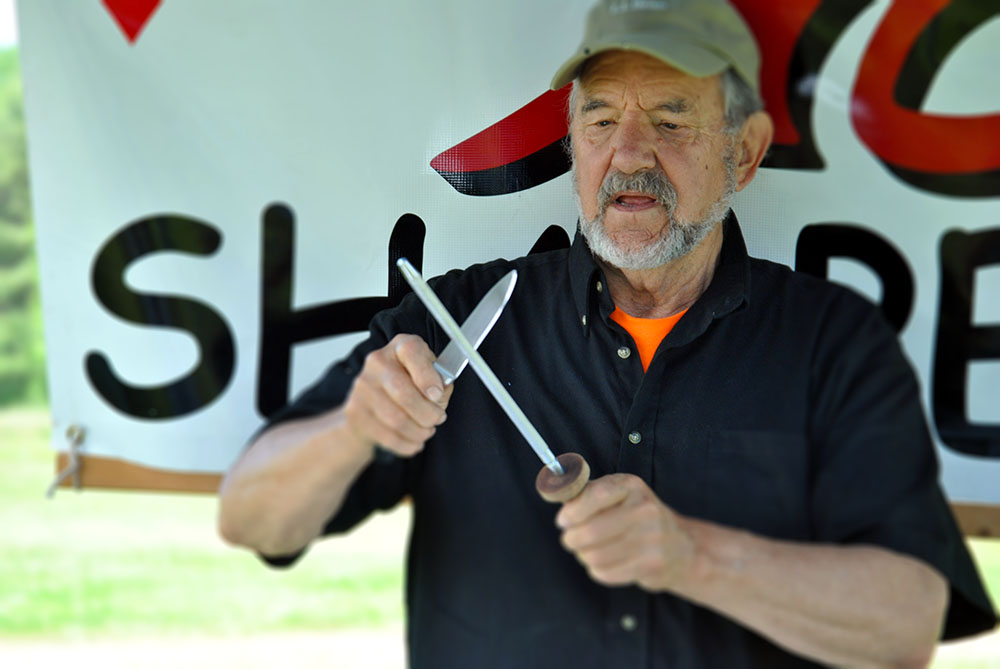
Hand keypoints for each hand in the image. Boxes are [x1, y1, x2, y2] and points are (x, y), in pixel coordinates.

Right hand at [342, 333, 452, 456]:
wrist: (372, 402)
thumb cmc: (409, 385)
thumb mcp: (431, 376)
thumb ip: (441, 383)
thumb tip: (437, 397)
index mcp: (400, 346)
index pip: (412, 351)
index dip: (427, 376)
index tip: (437, 395)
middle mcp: (378, 361)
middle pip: (404, 393)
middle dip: (428, 413)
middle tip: (437, 419)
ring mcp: (363, 386)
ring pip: (396, 419)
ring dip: (418, 432)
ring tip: (426, 431)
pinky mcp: (355, 411)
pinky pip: (386, 436)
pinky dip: (406, 444)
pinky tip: (414, 442)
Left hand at [555, 474, 695, 591]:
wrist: (679, 545)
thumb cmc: (636, 516)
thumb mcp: (619, 494)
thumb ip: (588, 493)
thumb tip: (557, 498)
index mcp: (632, 486)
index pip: (595, 496)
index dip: (572, 512)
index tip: (562, 521)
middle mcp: (645, 510)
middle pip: (590, 531)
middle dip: (571, 538)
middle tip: (570, 539)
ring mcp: (651, 539)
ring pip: (595, 555)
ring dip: (583, 555)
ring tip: (587, 551)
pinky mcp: (651, 565)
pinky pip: (606, 573)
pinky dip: (597, 570)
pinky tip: (604, 562)